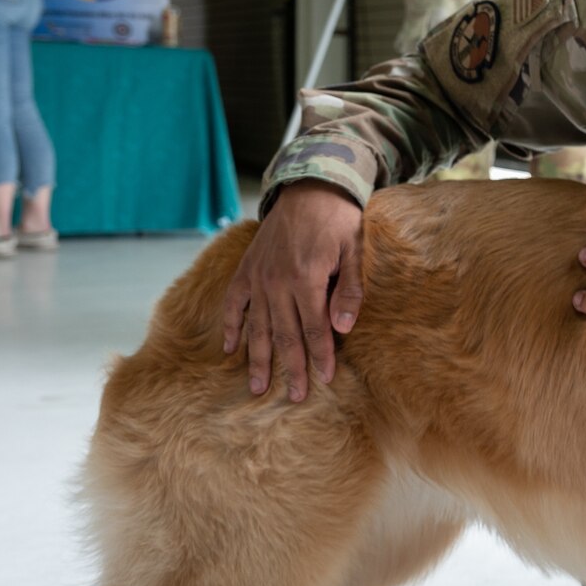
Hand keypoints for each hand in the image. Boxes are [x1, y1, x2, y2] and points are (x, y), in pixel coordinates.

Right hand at [220, 180, 365, 400]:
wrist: (309, 188)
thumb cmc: (338, 220)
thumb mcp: (354, 251)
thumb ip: (350, 290)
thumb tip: (344, 328)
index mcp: (307, 279)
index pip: (315, 328)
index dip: (320, 356)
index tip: (324, 380)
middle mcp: (277, 282)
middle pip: (284, 334)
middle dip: (291, 368)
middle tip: (294, 397)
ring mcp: (258, 277)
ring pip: (258, 326)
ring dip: (258, 359)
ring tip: (257, 387)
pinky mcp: (246, 270)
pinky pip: (234, 304)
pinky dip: (232, 327)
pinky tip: (230, 350)